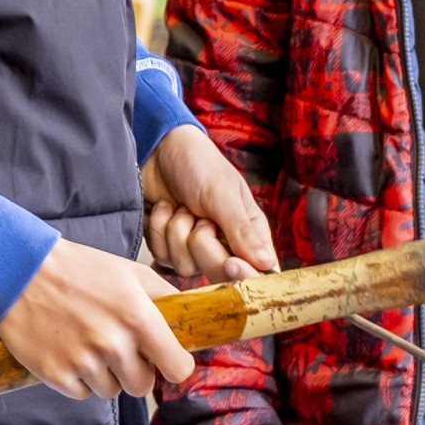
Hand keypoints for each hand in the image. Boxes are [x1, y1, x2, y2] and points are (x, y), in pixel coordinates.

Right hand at [0, 239, 193, 399]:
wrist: (22, 271)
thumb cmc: (80, 269)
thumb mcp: (131, 273)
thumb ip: (166, 298)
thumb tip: (190, 318)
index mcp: (139, 318)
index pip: (178, 369)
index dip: (173, 365)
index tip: (165, 360)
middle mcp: (113, 344)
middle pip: (142, 386)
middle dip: (134, 370)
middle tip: (117, 347)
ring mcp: (84, 362)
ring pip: (111, 390)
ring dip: (104, 373)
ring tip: (87, 343)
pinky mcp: (57, 375)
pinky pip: (81, 393)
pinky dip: (77, 378)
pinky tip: (67, 351)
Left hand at [141, 125, 274, 285]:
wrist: (158, 149)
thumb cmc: (198, 164)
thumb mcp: (221, 193)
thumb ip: (241, 230)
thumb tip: (266, 265)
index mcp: (249, 233)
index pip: (257, 271)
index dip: (244, 275)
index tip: (231, 264)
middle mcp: (224, 245)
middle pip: (218, 274)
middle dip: (202, 244)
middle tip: (200, 217)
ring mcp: (195, 250)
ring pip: (186, 267)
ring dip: (177, 232)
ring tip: (181, 206)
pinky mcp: (169, 248)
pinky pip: (162, 257)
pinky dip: (159, 230)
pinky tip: (164, 209)